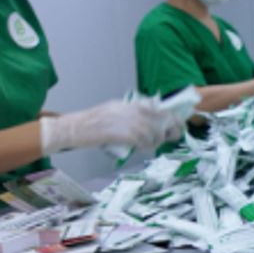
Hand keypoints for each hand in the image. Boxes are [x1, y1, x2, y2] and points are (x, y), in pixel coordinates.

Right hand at [40, 100, 180, 154]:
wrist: (74, 127)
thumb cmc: (92, 123)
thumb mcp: (115, 111)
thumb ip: (133, 115)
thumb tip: (150, 124)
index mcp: (131, 104)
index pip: (161, 108)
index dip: (173, 118)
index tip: (179, 126)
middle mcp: (133, 110)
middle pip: (165, 120)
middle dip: (172, 130)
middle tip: (173, 137)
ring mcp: (130, 122)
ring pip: (156, 133)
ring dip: (156, 141)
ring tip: (148, 145)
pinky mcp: (125, 134)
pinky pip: (145, 142)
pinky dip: (145, 147)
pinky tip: (140, 148)